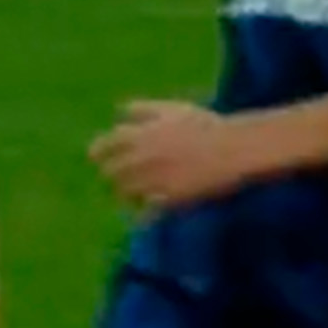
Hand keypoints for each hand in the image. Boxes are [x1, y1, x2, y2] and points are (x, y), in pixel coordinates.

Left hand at [90, 100, 270, 209]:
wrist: (232, 149)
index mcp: (140, 134)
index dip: (98, 152)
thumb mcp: (173, 109)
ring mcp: (153, 179)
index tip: (95, 158)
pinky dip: (142, 216)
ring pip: (125, 193)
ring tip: (132, 198)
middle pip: (111, 172)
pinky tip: (145, 218)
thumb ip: (144, 109)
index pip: (105, 145)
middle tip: (115, 182)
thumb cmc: (204, 126)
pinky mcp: (167, 199)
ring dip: (125, 196)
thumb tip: (119, 110)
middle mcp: (141, 157)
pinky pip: (145, 213)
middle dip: (111, 177)